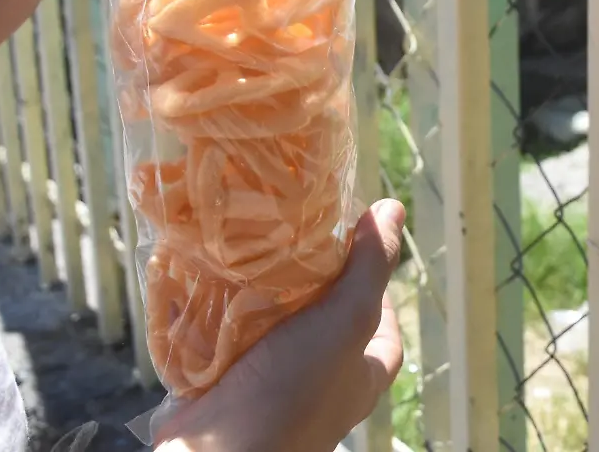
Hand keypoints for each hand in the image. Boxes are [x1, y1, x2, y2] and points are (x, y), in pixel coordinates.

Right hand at [151, 199, 406, 451]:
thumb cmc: (295, 390)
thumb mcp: (347, 319)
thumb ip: (370, 266)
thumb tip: (392, 208)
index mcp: (360, 375)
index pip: (381, 325)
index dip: (374, 286)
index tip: (352, 246)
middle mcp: (320, 383)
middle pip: (322, 321)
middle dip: (306, 281)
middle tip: (291, 239)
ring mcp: (270, 386)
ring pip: (268, 327)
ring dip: (255, 291)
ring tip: (248, 249)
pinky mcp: (225, 385)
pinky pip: (220, 339)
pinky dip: (212, 311)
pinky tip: (207, 278)